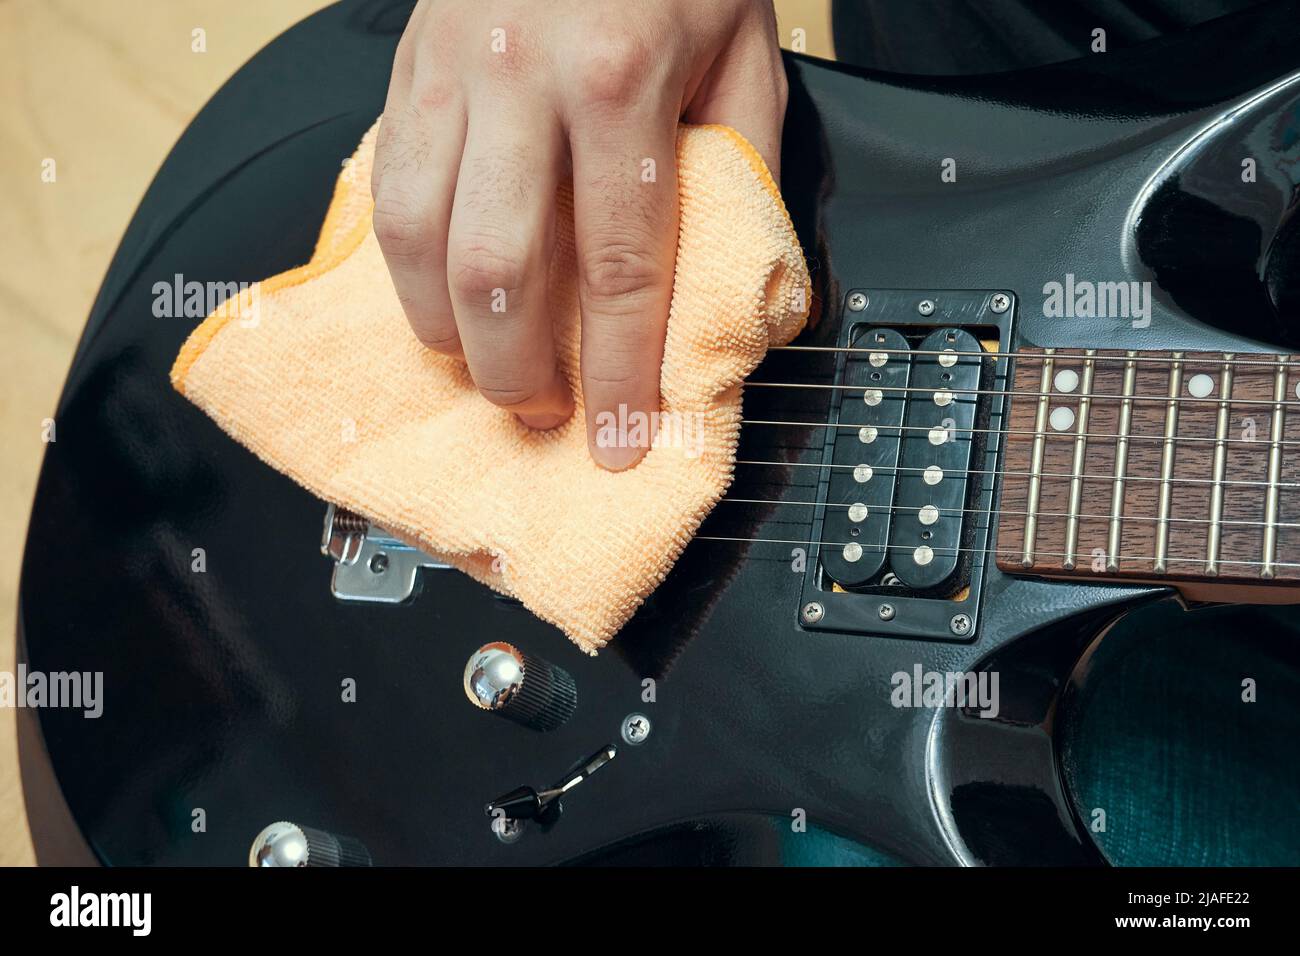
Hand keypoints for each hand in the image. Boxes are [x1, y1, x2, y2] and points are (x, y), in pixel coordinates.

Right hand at [372, 0, 786, 468]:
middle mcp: (519, 81)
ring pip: (413, 237)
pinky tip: (433, 293)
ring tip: (477, 365)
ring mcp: (448, 71)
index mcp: (620, 82)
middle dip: (513, 370)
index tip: (622, 444)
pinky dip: (401, 262)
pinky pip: (383, 185)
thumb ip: (739, 167)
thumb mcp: (742, 50)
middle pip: (495, 272)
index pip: (619, 269)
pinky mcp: (405, 66)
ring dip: (442, 328)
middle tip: (538, 411)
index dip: (621, 374)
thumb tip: (734, 281)